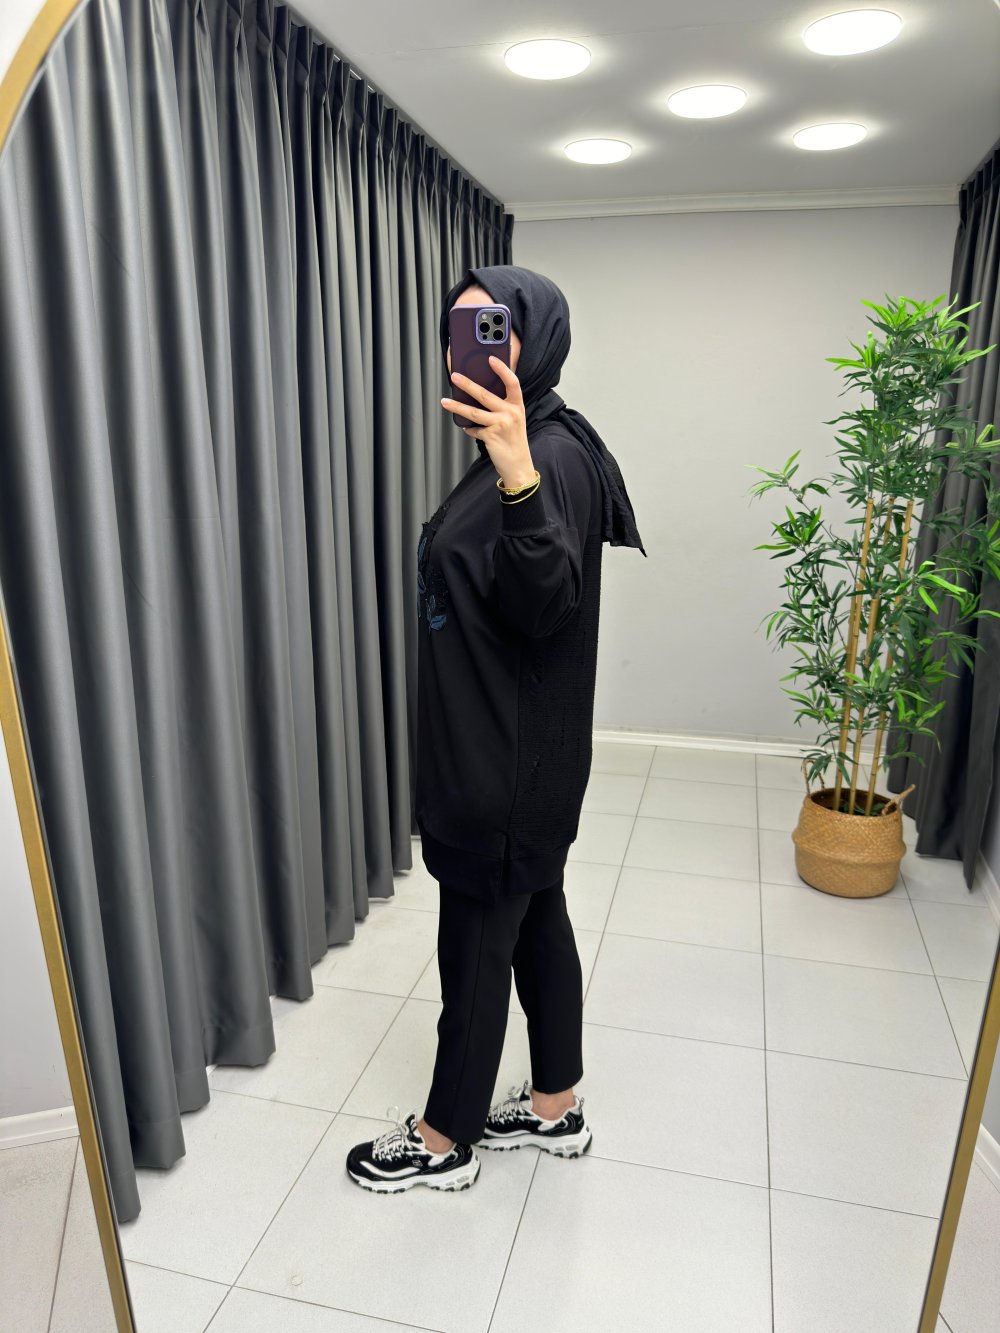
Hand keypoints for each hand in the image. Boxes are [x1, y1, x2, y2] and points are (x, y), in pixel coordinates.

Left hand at [440, 357, 535, 487]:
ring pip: (474, 412)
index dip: (502, 369)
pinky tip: (466, 428)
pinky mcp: (491, 436)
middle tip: (455, 376)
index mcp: (517, 406)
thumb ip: (502, 407)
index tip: (490, 359)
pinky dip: (468, 429)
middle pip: (485, 395)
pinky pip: (474, 429)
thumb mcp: (513, 420)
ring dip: (457, 406)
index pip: (512, 382)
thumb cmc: (514, 441)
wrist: (518, 465)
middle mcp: (511, 413)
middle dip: (467, 384)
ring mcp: (501, 425)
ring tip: (445, 401)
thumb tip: (478, 395)